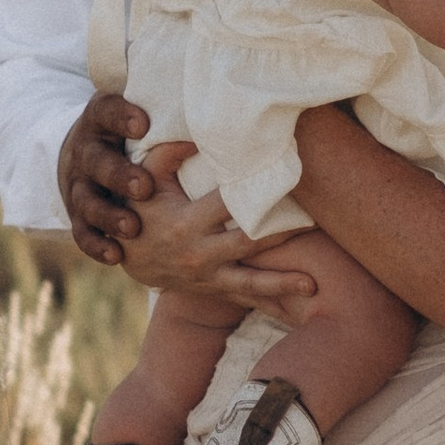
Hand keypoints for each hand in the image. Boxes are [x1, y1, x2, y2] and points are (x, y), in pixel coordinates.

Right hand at [63, 92, 155, 266]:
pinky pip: (82, 234)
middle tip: (144, 188)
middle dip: (119, 175)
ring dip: (109, 216)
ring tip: (132, 228)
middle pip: (97, 162)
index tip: (143, 125)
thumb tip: (206, 90)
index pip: (105, 112)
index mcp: (100, 122)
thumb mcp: (131, 112)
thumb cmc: (123, 134)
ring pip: (88, 202)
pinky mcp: (77, 217)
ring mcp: (78, 187)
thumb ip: (158, 103)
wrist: (78, 158)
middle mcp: (86, 153)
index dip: (121, 118)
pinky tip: (116, 256)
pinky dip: (97, 246)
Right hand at [114, 145, 318, 318]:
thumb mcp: (147, 178)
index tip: (286, 178)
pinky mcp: (214, 289)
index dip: (256, 191)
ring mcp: (209, 276)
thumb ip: (168, 154)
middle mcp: (200, 252)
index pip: (229, 204)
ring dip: (283, 282)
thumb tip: (197, 135)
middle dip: (282, 234)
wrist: (127, 256)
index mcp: (187, 222)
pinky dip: (272, 305)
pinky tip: (299, 309)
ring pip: (251, 282)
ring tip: (313, 284)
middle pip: (249, 242)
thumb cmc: (142, 207)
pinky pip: (246, 300)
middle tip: (317, 222)